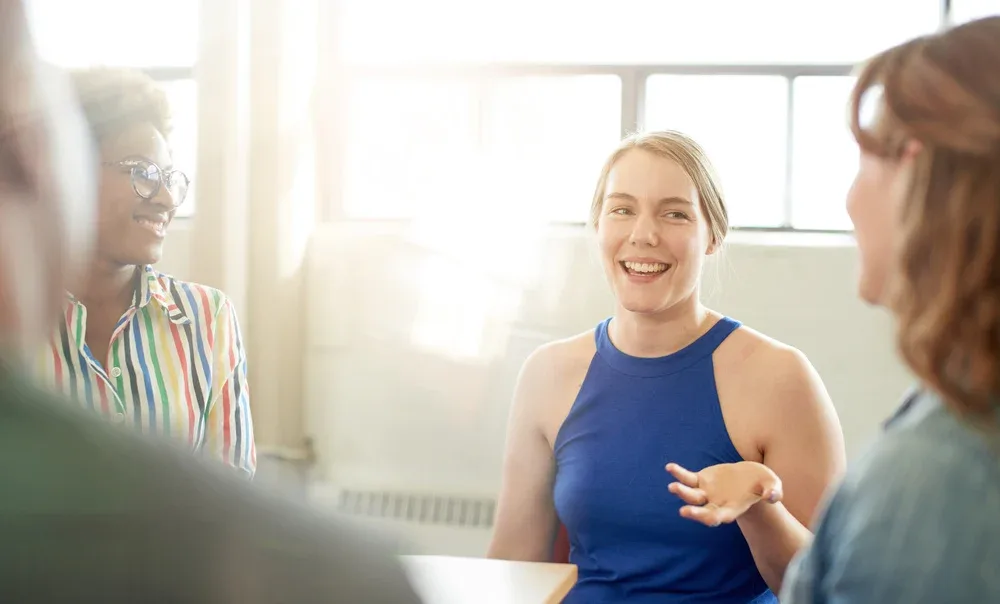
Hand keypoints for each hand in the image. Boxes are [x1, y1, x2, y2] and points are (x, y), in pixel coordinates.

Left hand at [666, 461, 782, 526]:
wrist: (750, 478)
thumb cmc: (763, 484)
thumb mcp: (772, 485)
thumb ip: (773, 492)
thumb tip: (772, 496)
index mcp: (732, 509)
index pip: (721, 517)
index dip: (715, 518)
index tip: (711, 518)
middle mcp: (716, 504)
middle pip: (703, 512)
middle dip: (694, 513)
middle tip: (684, 511)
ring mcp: (706, 493)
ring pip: (691, 496)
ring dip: (682, 492)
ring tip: (672, 487)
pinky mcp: (700, 481)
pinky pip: (687, 478)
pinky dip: (679, 474)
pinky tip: (670, 467)